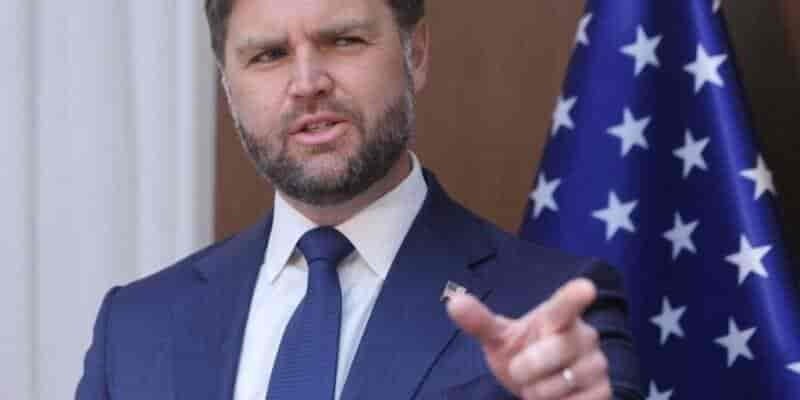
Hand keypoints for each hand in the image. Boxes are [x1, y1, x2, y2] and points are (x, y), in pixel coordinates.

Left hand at [446, 279, 610, 399]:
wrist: (539, 387)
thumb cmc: (521, 353)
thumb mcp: (498, 339)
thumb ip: (479, 322)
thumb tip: (453, 301)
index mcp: (558, 316)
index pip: (567, 304)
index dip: (576, 297)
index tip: (585, 288)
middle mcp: (584, 335)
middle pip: (552, 352)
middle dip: (526, 368)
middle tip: (521, 369)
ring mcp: (597, 364)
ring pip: (559, 384)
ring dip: (537, 391)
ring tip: (539, 384)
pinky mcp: (604, 391)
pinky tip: (556, 397)